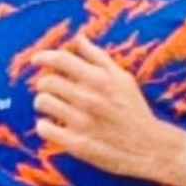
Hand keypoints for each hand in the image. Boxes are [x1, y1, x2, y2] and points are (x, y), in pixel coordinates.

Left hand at [32, 33, 185, 182]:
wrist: (149, 148)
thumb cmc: (134, 110)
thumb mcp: (122, 78)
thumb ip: (98, 57)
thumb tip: (78, 38)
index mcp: (100, 80)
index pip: (61, 60)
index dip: (44, 57)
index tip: (36, 59)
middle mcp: (89, 99)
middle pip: (47, 81)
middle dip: (44, 83)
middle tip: (50, 89)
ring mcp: (82, 122)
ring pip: (43, 102)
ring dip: (43, 103)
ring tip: (52, 107)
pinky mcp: (76, 144)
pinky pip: (44, 129)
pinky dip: (44, 126)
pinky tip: (52, 126)